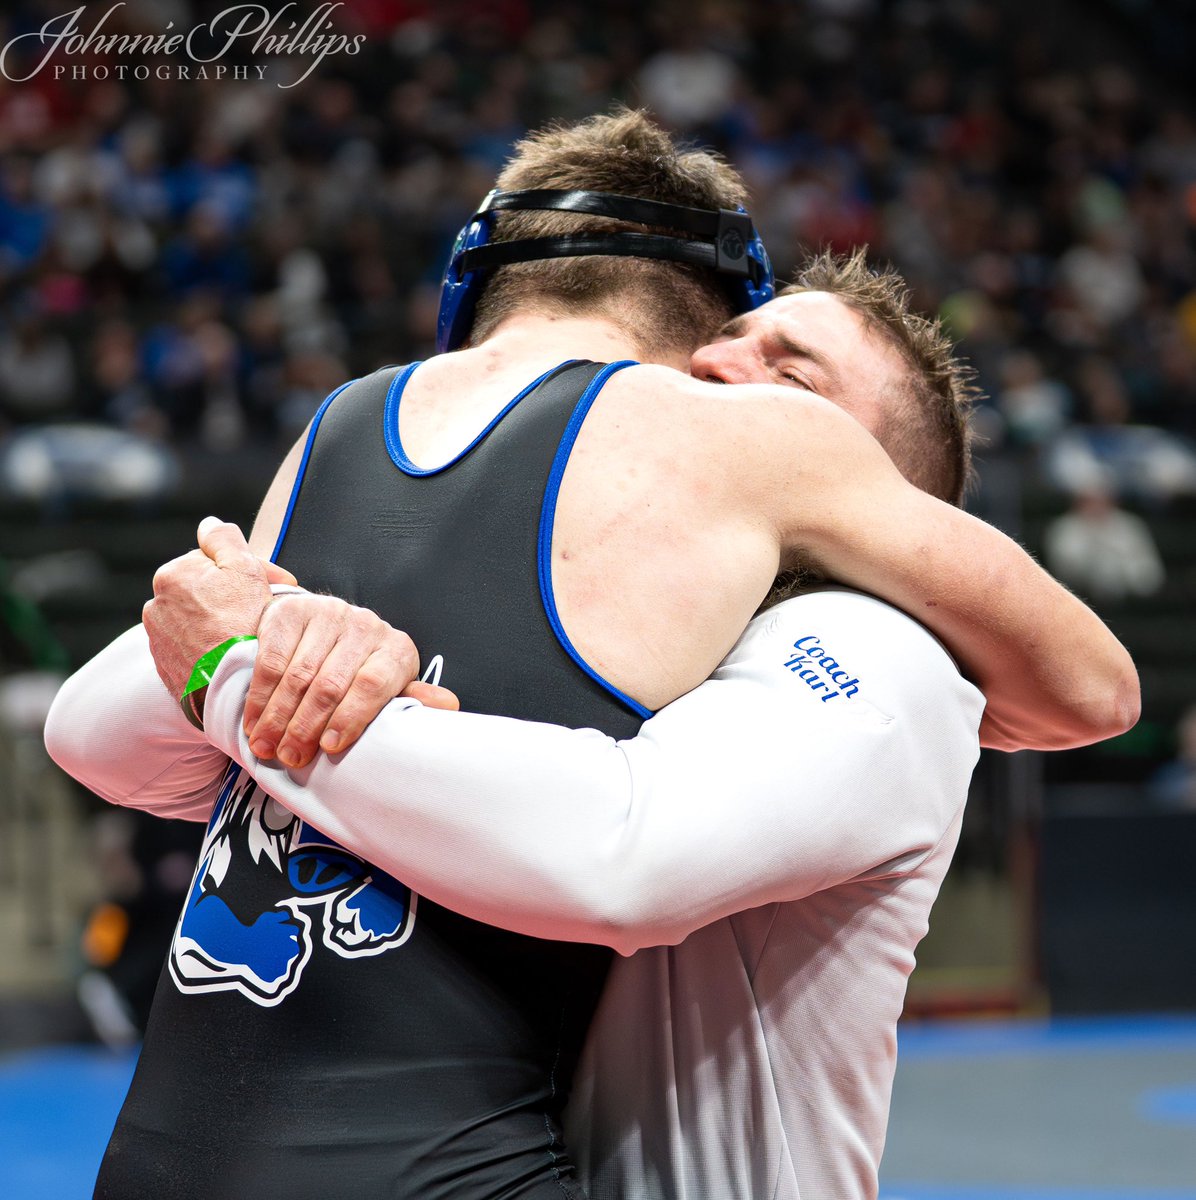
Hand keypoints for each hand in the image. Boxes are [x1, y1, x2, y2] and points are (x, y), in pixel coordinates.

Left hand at [144, 517, 293, 701]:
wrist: (233, 687)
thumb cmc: (243, 626)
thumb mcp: (244, 569)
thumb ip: (224, 539)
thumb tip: (209, 523)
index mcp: (172, 575)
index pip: (216, 563)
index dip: (251, 572)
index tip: (278, 586)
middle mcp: (155, 606)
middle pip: (205, 592)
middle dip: (233, 597)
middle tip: (265, 611)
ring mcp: (159, 640)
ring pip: (198, 621)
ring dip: (220, 622)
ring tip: (249, 635)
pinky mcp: (166, 669)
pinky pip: (192, 649)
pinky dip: (210, 648)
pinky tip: (233, 653)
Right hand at [244, 591, 458, 767]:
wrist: (324, 629)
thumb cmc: (360, 671)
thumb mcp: (389, 687)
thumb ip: (411, 700)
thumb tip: (449, 706)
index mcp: (396, 650)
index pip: (375, 684)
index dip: (351, 718)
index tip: (329, 748)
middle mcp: (366, 627)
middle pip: (331, 683)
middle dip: (306, 726)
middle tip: (290, 757)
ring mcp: (328, 614)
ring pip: (298, 674)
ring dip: (278, 716)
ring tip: (266, 746)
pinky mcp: (293, 611)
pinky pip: (272, 659)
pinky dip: (260, 696)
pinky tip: (254, 720)